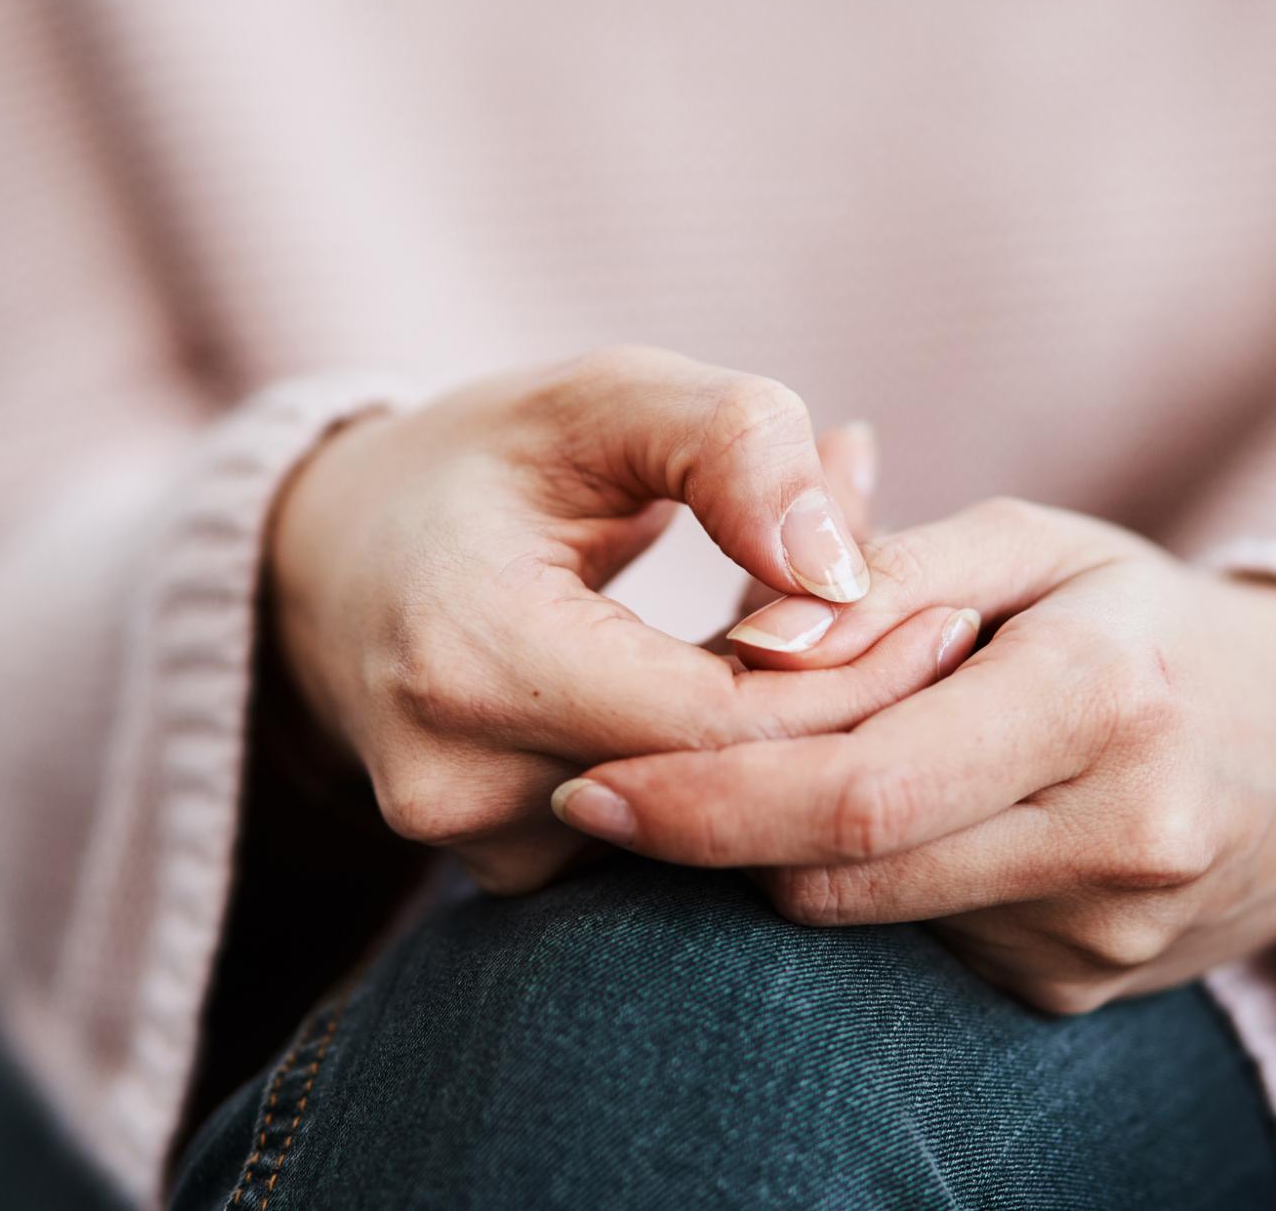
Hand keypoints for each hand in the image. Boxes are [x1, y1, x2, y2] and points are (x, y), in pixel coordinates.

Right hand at [268, 347, 970, 892]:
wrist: (328, 564)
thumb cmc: (479, 462)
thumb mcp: (601, 398)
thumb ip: (733, 447)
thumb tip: (846, 573)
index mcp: (472, 654)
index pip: (728, 723)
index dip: (856, 678)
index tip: (947, 615)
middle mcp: (458, 783)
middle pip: (727, 793)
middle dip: (841, 716)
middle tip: (930, 630)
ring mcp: (471, 849)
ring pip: (703, 830)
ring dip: (785, 745)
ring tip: (831, 640)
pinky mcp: (498, 877)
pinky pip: (658, 841)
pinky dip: (721, 772)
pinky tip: (746, 693)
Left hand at [551, 497, 1275, 1010]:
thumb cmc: (1136, 617)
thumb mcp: (1029, 544)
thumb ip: (884, 574)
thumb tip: (748, 643)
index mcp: (1103, 698)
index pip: (857, 790)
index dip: (704, 799)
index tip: (589, 789)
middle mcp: (1115, 837)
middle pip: (840, 874)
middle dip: (710, 834)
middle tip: (611, 791)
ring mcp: (1100, 936)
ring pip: (861, 915)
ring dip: (787, 848)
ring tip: (794, 760)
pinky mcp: (1075, 989)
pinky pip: (910, 941)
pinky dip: (865, 880)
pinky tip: (895, 814)